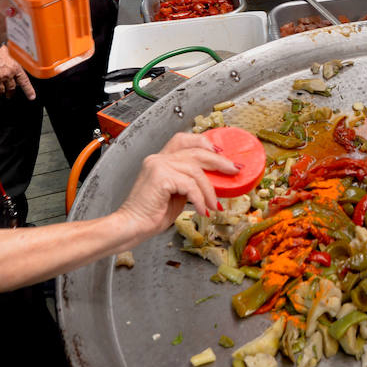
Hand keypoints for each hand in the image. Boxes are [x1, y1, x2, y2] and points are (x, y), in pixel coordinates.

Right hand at [0, 45, 35, 99]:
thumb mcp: (11, 54)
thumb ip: (14, 63)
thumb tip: (16, 69)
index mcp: (15, 68)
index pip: (24, 82)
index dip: (28, 91)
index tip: (31, 97)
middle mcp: (7, 75)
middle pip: (11, 89)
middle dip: (11, 93)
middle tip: (10, 94)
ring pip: (0, 92)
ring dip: (0, 94)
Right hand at [114, 132, 240, 235]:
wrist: (132, 227)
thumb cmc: (151, 215)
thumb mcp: (176, 194)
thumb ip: (189, 183)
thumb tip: (213, 182)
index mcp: (160, 160)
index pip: (184, 140)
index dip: (204, 142)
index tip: (220, 151)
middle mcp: (159, 159)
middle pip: (196, 151)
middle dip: (219, 161)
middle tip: (234, 170)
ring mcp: (159, 166)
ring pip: (196, 171)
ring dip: (210, 190)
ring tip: (215, 205)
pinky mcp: (161, 177)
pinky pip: (190, 185)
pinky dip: (199, 199)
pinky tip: (201, 210)